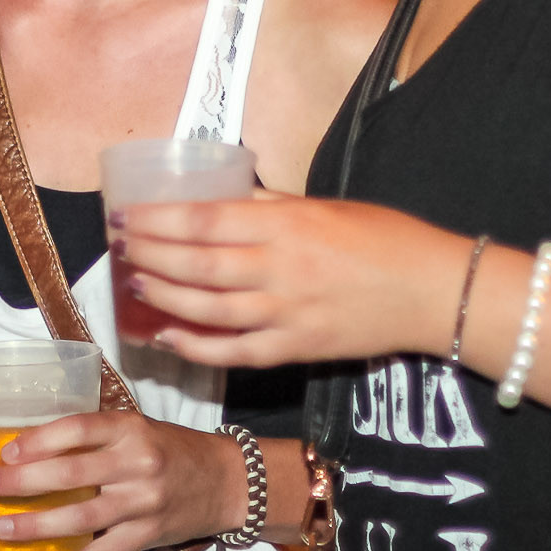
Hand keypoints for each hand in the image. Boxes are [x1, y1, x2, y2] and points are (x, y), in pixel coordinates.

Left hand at [0, 410, 245, 550]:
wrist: (225, 481)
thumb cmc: (172, 450)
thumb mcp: (137, 428)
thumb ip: (95, 436)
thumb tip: (33, 447)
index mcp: (130, 428)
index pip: (78, 429)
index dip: (39, 440)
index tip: (7, 451)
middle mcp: (136, 464)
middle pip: (71, 473)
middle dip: (23, 481)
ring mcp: (142, 503)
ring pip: (80, 517)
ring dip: (35, 525)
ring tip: (1, 529)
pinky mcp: (145, 537)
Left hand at [113, 192, 458, 367]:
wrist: (433, 292)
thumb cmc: (383, 238)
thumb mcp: (324, 205)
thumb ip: (269, 205)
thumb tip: (219, 199)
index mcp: (288, 225)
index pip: (206, 220)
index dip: (158, 219)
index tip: (125, 214)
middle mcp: (281, 269)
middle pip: (198, 264)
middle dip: (150, 255)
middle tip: (117, 246)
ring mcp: (287, 314)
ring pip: (208, 309)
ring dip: (164, 297)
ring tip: (132, 283)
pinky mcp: (296, 348)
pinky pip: (234, 351)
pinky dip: (195, 346)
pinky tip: (166, 336)